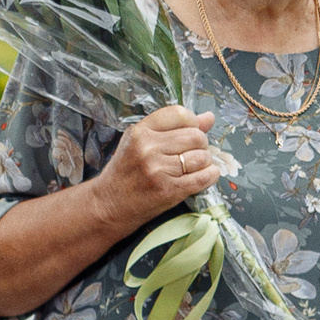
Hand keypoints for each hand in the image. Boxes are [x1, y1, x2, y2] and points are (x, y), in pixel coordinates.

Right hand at [96, 111, 234, 237]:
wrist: (109, 205)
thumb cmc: (126, 172)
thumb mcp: (141, 142)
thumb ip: (174, 127)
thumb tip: (209, 117)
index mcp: (140, 132)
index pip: (180, 114)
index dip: (193, 122)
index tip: (191, 131)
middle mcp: (148, 148)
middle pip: (196, 136)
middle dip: (202, 144)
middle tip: (193, 152)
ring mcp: (158, 170)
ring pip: (202, 157)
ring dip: (205, 162)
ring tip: (194, 166)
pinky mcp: (168, 190)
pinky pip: (202, 178)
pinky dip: (210, 175)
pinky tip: (207, 174)